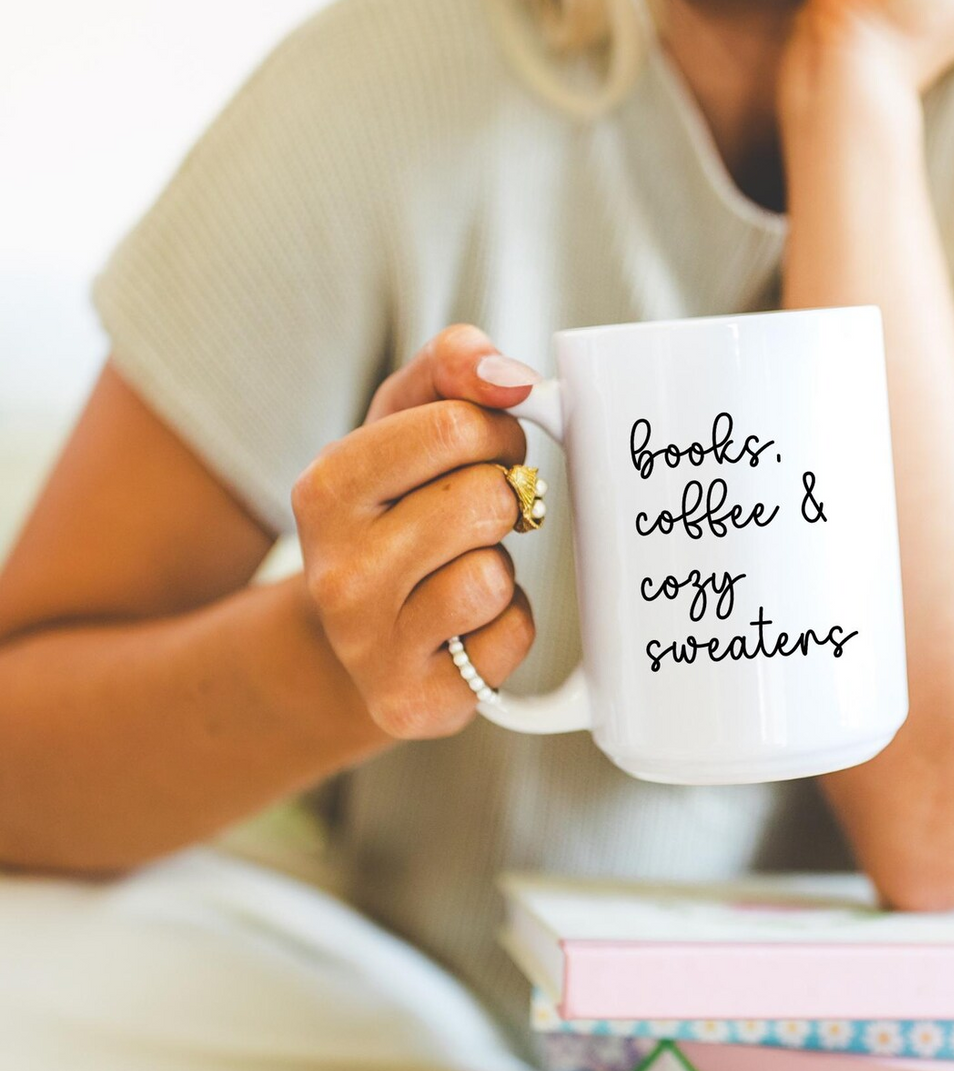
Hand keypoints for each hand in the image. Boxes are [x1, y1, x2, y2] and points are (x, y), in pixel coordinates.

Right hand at [292, 325, 541, 739]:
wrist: (354, 641)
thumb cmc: (394, 514)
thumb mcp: (402, 425)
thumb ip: (451, 368)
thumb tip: (509, 376)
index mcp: (326, 489)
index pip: (454, 426)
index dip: (495, 431)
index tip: (486, 448)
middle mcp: (336, 572)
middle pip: (484, 501)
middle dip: (504, 497)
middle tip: (480, 513)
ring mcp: (371, 646)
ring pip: (494, 576)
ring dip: (500, 566)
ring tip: (461, 570)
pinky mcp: (414, 702)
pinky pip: (510, 637)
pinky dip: (507, 624)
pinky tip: (466, 625)